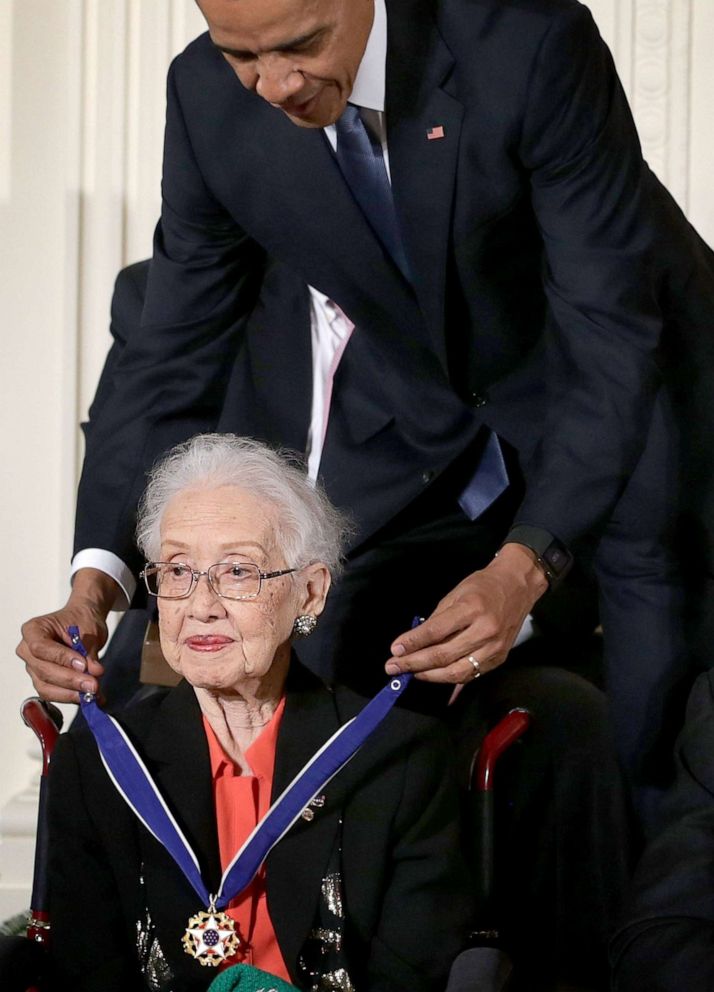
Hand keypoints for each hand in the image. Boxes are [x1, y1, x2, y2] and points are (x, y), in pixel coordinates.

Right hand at [16, 569, 117, 701]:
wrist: (83, 622)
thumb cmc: (81, 621)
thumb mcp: (89, 632)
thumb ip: (89, 653)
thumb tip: (93, 672)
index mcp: (33, 630)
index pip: (41, 648)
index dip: (62, 659)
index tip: (83, 665)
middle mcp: (27, 650)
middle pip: (44, 671)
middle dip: (71, 680)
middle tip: (93, 684)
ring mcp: (33, 667)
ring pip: (47, 687)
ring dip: (72, 692)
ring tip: (94, 692)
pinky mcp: (43, 681)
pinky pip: (54, 693)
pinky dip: (73, 696)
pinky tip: (91, 697)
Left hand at [385, 543, 548, 683]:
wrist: (518, 586)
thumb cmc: (483, 586)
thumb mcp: (455, 594)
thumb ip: (436, 620)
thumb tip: (413, 642)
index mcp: (471, 609)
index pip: (436, 632)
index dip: (413, 643)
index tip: (395, 650)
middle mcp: (485, 631)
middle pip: (443, 655)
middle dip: (414, 663)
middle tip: (393, 667)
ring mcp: (494, 648)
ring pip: (456, 672)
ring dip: (429, 676)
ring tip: (411, 673)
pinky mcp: (499, 659)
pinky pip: (470, 676)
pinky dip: (450, 681)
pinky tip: (433, 679)